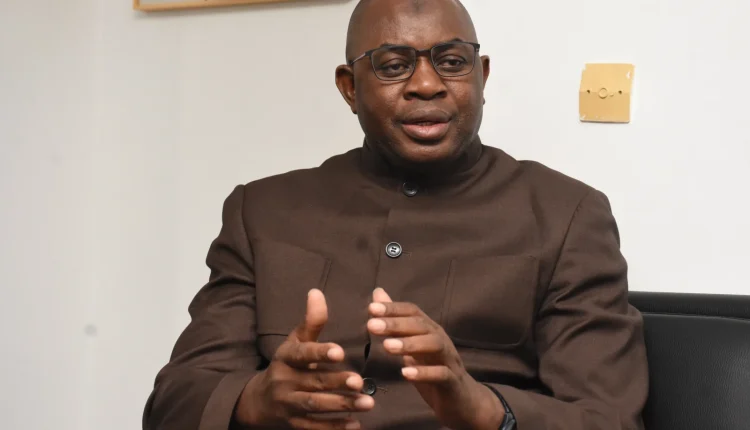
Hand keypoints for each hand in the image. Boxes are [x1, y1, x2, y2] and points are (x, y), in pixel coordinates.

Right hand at [234, 289, 374, 429]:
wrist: (259, 401)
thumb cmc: (286, 365)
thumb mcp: (294, 342)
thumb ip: (310, 322)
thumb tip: (317, 292)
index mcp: (286, 357)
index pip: (302, 354)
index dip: (319, 353)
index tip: (340, 351)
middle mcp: (284, 381)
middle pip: (313, 382)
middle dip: (337, 383)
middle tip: (360, 381)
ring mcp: (288, 404)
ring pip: (315, 406)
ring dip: (341, 405)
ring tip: (367, 403)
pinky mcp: (294, 424)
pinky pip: (314, 427)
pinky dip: (334, 428)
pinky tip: (356, 425)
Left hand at [367, 288, 504, 429]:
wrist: (462, 400)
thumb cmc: (433, 369)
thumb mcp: (412, 345)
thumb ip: (395, 321)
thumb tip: (377, 293)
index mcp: (429, 330)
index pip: (413, 312)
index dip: (394, 308)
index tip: (371, 308)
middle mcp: (441, 339)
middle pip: (421, 326)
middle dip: (396, 324)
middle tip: (372, 325)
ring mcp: (449, 360)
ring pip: (434, 345)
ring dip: (410, 344)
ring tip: (387, 347)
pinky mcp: (453, 381)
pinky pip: (441, 374)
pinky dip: (424, 372)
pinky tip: (405, 373)